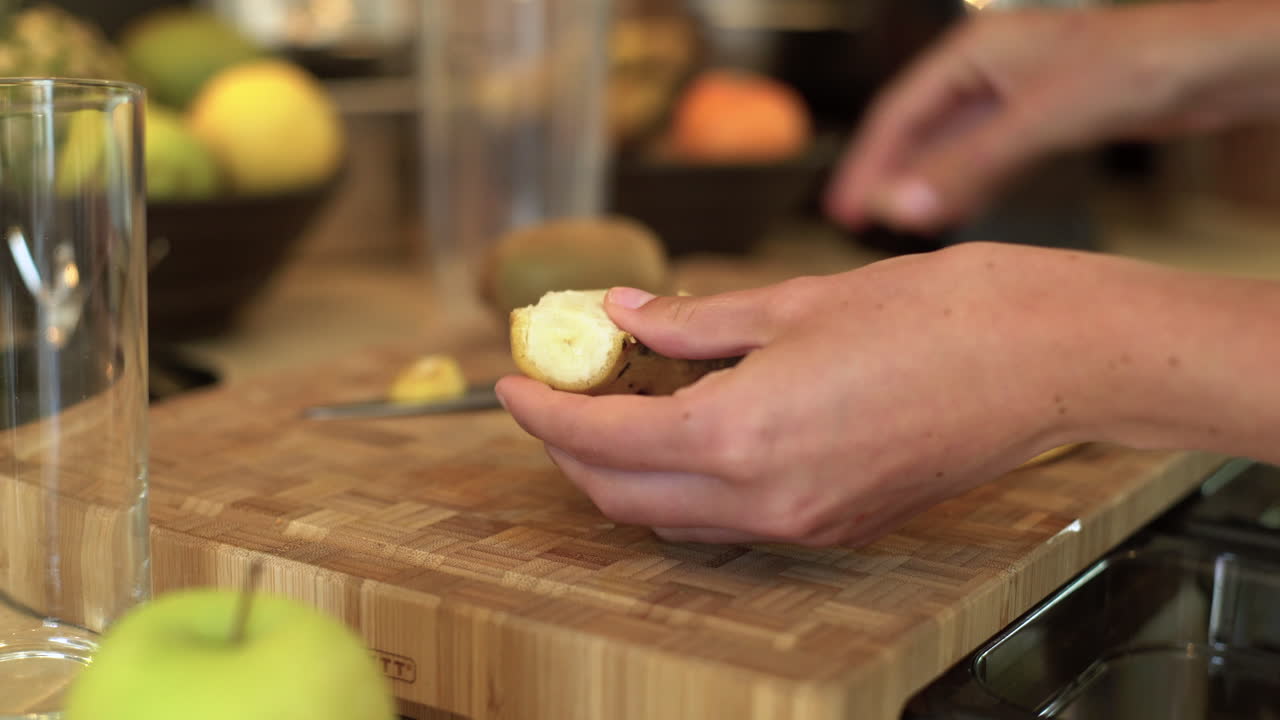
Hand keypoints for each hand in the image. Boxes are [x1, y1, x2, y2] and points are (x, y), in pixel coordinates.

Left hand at [496, 242, 1133, 546]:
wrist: (1040, 360)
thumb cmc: (933, 314)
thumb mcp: (793, 302)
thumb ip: (694, 321)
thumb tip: (623, 314)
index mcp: (743, 432)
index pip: (602, 441)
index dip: (542, 414)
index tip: (511, 382)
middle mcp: (765, 497)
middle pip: (622, 497)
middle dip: (570, 452)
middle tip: (555, 396)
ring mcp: (802, 523)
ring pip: (672, 519)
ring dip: (624, 474)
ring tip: (617, 409)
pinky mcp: (834, 526)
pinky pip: (729, 521)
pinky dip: (685, 486)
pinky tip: (691, 431)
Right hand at [826, 2, 1279, 233]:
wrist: (1214, 65)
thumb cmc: (1138, 64)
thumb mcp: (1040, 119)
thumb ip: (969, 165)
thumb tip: (904, 205)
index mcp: (972, 53)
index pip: (897, 113)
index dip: (866, 163)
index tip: (844, 207)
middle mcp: (986, 71)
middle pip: (917, 131)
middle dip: (887, 176)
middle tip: (857, 222)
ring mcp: (1015, 96)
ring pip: (950, 147)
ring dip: (924, 185)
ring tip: (896, 225)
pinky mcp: (1044, 120)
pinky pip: (986, 158)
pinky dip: (964, 186)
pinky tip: (953, 212)